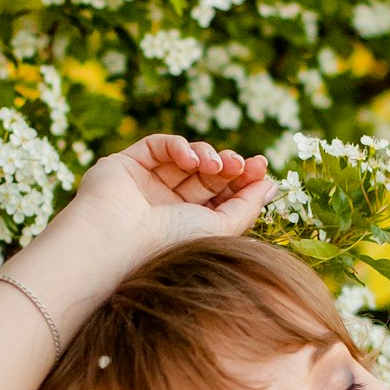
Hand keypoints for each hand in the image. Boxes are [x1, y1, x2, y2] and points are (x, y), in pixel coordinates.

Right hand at [70, 133, 275, 259]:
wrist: (117, 240)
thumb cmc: (168, 244)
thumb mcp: (220, 228)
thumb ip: (247, 206)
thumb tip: (271, 185)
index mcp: (188, 226)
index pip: (221, 196)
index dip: (243, 180)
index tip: (262, 169)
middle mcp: (166, 206)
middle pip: (208, 176)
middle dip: (230, 165)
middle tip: (246, 163)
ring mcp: (146, 184)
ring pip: (186, 158)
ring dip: (208, 156)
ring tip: (216, 166)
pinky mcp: (127, 164)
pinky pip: (158, 145)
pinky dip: (179, 146)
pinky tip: (191, 160)